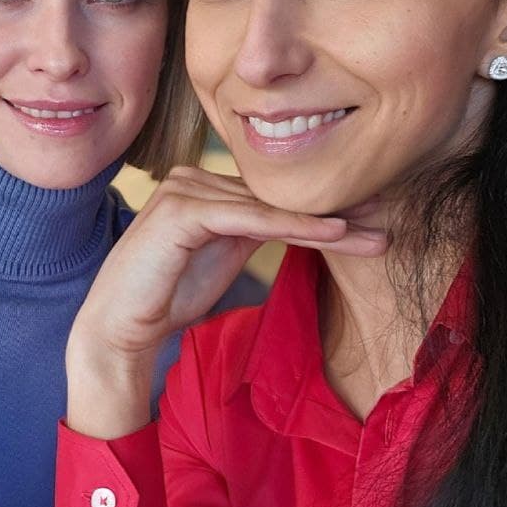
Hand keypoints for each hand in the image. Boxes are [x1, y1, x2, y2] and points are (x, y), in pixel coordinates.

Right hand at [66, 167, 386, 437]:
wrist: (118, 328)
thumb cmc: (166, 297)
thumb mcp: (222, 256)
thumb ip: (252, 230)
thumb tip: (302, 219)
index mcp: (201, 187)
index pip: (272, 195)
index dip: (323, 207)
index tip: (372, 218)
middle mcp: (192, 178)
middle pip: (276, 195)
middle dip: (334, 210)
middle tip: (387, 220)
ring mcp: (183, 189)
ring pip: (269, 205)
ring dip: (325, 220)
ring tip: (373, 233)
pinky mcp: (181, 210)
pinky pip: (251, 217)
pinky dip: (294, 225)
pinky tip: (334, 232)